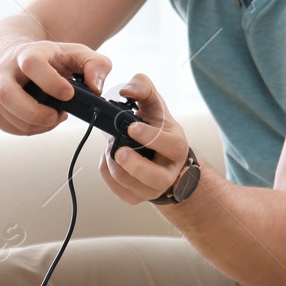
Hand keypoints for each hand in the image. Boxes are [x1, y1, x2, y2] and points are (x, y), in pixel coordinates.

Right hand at [0, 41, 111, 135]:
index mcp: (27, 53)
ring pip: (6, 114)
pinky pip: (6, 126)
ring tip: (53, 118)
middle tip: (57, 116)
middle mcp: (4, 71)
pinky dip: (27, 130)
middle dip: (34, 112)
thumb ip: (96, 66)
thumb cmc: (48, 59)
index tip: (68, 94)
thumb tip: (96, 88)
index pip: (32, 64)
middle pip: (8, 94)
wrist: (14, 59)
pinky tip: (41, 122)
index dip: (51, 82)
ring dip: (34, 124)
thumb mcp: (76, 54)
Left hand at [99, 73, 191, 204]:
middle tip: (119, 150)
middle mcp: (170, 171)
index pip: (170, 145)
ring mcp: (154, 188)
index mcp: (177, 146)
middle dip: (134, 165)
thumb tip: (126, 90)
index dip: (150, 137)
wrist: (162, 156)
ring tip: (111, 149)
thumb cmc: (158, 128)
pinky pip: (119, 191)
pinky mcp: (137, 197)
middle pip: (156, 178)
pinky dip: (108, 174)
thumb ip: (143, 88)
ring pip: (133, 187)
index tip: (132, 127)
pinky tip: (109, 160)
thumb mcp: (154, 104)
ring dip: (115, 167)